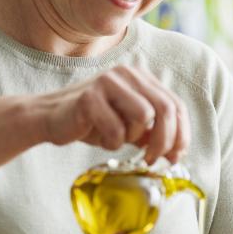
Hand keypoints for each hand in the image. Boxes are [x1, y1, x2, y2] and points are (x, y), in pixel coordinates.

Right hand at [39, 65, 189, 162]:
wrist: (51, 118)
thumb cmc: (93, 122)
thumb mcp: (129, 125)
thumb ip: (153, 131)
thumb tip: (177, 152)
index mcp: (141, 78)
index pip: (176, 104)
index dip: (181, 134)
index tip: (175, 156)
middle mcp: (128, 74)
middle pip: (166, 109)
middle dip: (165, 141)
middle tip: (153, 160)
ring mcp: (108, 81)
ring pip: (143, 116)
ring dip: (133, 137)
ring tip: (116, 138)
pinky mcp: (90, 97)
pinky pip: (116, 129)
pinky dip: (111, 142)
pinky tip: (100, 138)